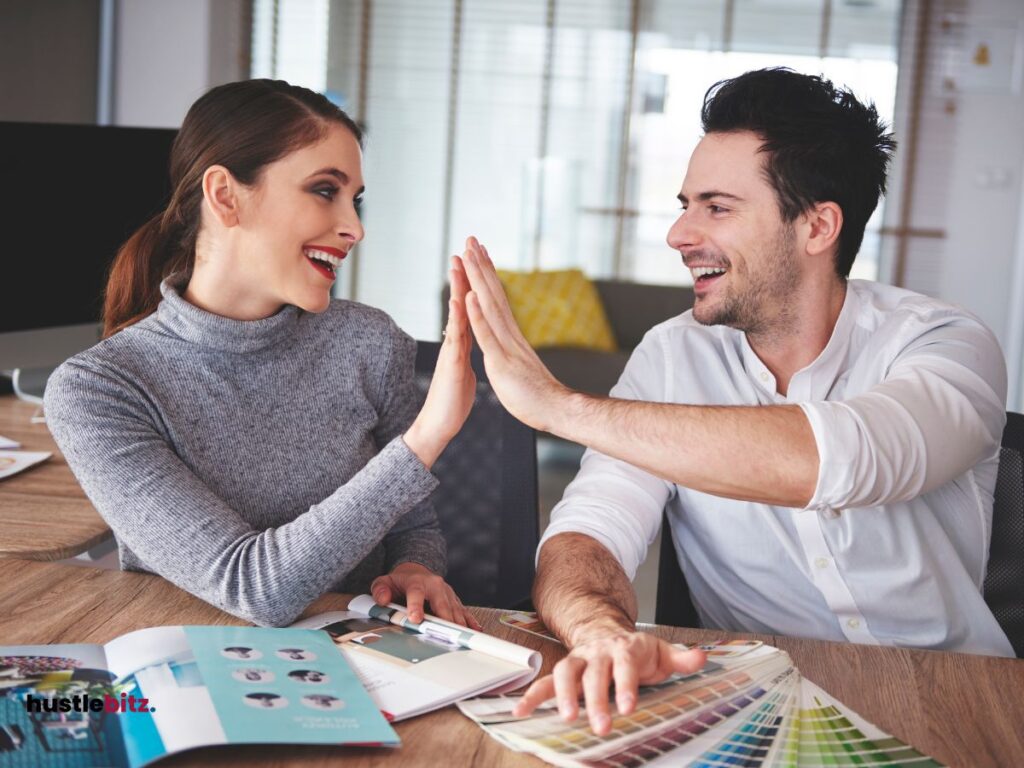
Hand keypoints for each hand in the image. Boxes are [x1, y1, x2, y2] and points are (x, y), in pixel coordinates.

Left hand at [370, 562, 482, 629]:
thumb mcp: (384, 582)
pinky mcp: (454, 600)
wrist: (415, 572)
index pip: (416, 593)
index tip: (415, 618)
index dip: (416, 606)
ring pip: (455, 609)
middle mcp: (435, 586)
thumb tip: (383, 600)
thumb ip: (380, 590)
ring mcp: (447, 593)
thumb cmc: (399, 582)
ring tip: (462, 639)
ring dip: (458, 624)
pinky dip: (469, 621)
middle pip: (442, 604)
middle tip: (447, 635)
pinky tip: (475, 631)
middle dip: (445, 619)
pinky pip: (463, 611)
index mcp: (417, 581)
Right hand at [404, 257, 475, 467]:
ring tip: (457, 263)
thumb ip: (463, 354)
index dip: (473, 284)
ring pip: (455, 313)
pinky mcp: (451, 363)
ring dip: (456, 287)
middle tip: (464, 247)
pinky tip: (457, 300)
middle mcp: (456, 341)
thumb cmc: (452, 401)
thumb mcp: (463, 372)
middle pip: (461, 302)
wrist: (439, 426)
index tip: (476, 261)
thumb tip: (465, 345)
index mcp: (463, 343)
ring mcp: (452, 350)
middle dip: (463, 274)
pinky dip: (457, 317)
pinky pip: (455, 336)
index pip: (470, 307)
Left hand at [460, 236, 569, 431]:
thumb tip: (508, 339)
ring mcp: (506, 345)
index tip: (479, 252)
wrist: (555, 409)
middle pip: (492, 293)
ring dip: (477, 280)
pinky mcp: (501, 361)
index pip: (496, 298)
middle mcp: (509, 333)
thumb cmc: (536, 393)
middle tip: (471, 238)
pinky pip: (487, 335)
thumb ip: (511, 348)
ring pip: (489, 306)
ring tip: (469, 255)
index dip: (486, 274)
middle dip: (480, 265)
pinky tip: (469, 296)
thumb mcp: (518, 364)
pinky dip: (477, 315)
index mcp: (510, 335)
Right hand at [512, 627, 705, 734]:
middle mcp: (598, 652)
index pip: (625, 666)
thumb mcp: (661, 652)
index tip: (627, 707)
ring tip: (568, 718)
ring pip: (566, 672)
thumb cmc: (636, 651)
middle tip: (602, 726)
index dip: (625, 685)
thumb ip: (681, 658)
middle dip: (597, 699)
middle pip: (594, 673)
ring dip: (565, 695)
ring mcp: (578, 660)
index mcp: (624, 648)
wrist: (606, 632)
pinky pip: (545, 682)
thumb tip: (702, 657)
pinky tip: (520, 710)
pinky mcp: (564, 671)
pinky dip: (532, 695)